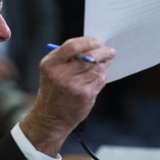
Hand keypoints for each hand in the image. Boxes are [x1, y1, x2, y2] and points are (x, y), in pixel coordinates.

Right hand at [20, 37, 114, 155]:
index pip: (72, 46)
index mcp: (50, 65)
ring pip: (97, 68)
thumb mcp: (50, 71)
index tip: (96, 41)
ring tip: (103, 64)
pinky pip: (100, 80)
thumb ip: (65, 57)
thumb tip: (90, 45)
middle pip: (89, 56)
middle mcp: (61, 74)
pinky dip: (100, 77)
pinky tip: (95, 80)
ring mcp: (74, 86)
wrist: (50, 118)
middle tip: (110, 51)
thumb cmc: (52, 91)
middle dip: (103, 51)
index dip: (88, 41)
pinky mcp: (85, 95)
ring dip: (103, 65)